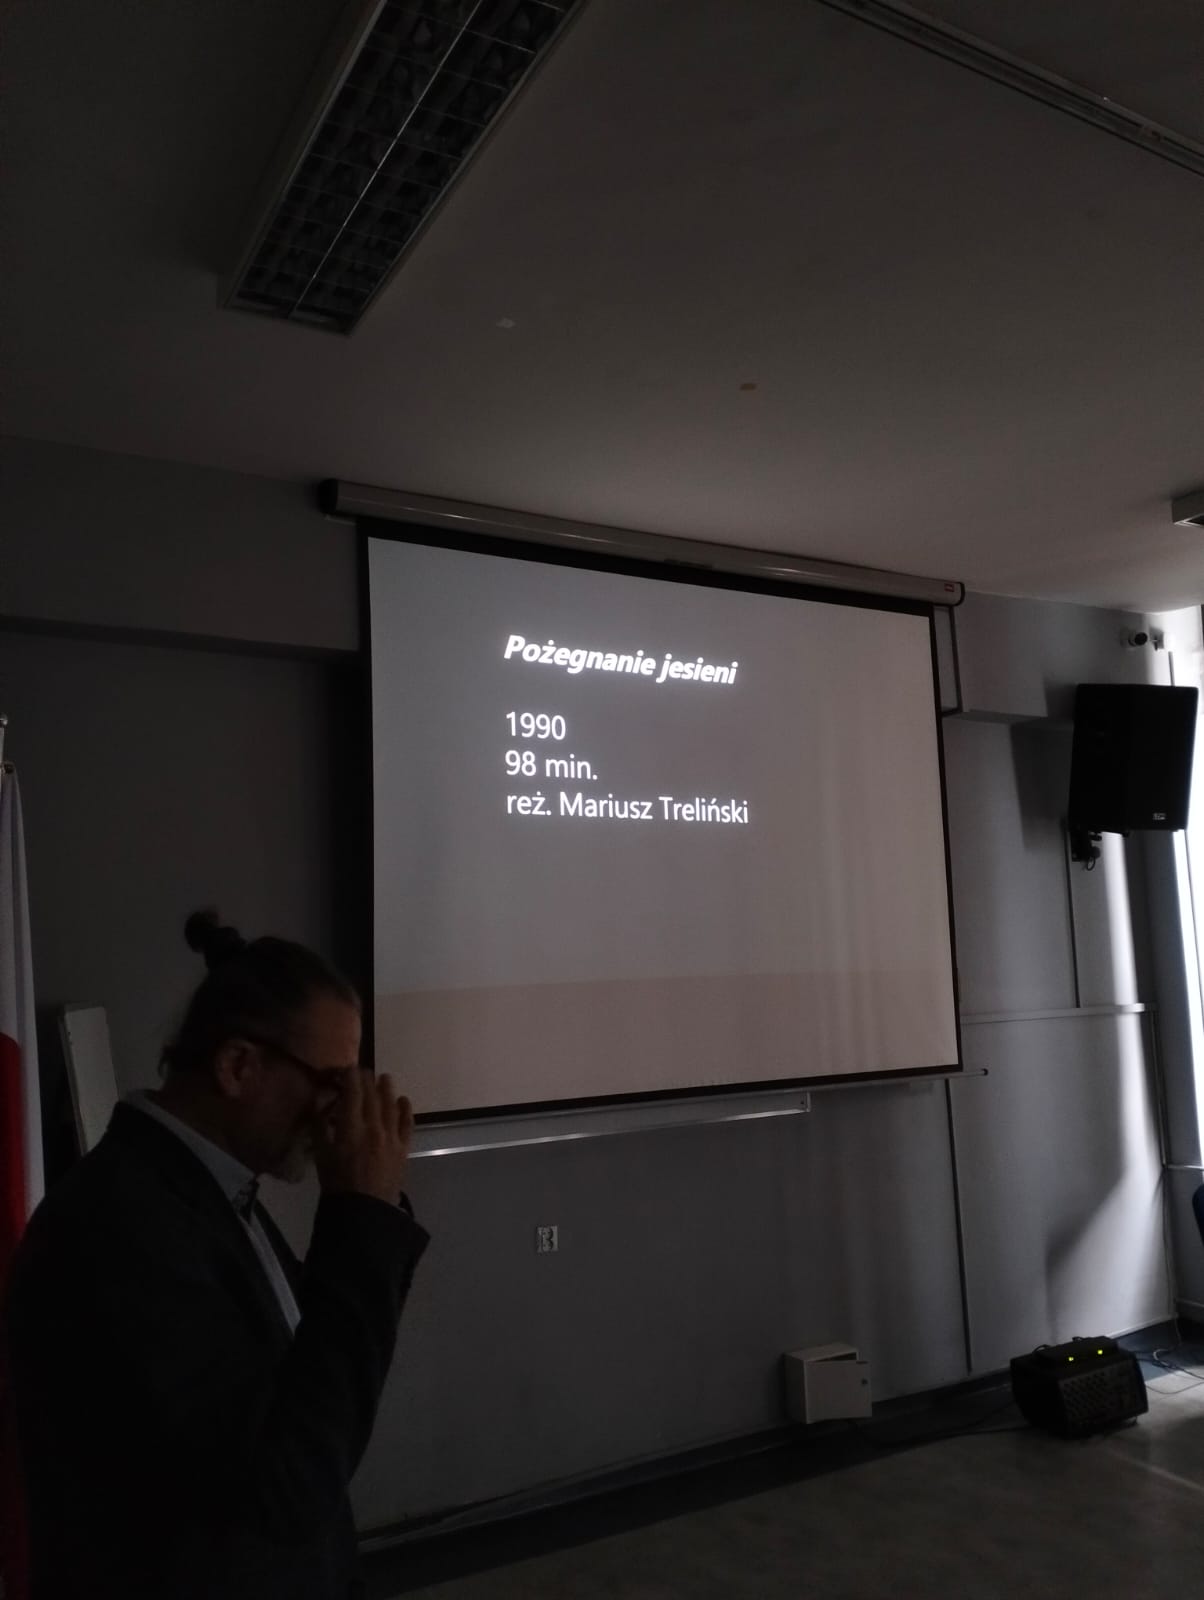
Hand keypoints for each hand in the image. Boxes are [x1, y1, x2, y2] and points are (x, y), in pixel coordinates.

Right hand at [313, 1068, 412, 1205]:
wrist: (364, 1212)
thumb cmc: (337, 1185)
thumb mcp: (321, 1156)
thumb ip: (320, 1128)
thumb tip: (319, 1103)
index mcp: (351, 1128)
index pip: (353, 1092)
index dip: (349, 1076)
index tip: (345, 1069)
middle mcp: (373, 1127)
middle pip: (372, 1095)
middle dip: (366, 1080)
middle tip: (361, 1073)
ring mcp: (391, 1137)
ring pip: (390, 1104)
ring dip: (387, 1088)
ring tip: (384, 1078)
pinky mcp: (403, 1148)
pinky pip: (407, 1123)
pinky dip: (405, 1109)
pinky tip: (403, 1100)